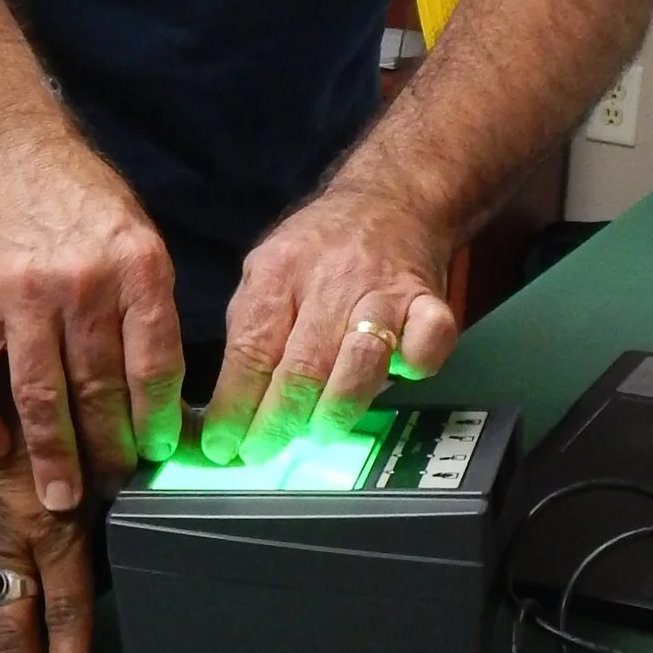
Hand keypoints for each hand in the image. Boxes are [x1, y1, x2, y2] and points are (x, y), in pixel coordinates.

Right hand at [0, 127, 185, 512]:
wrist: (3, 145)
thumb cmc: (79, 196)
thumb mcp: (138, 237)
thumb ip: (147, 307)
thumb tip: (163, 393)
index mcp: (139, 268)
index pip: (155, 367)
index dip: (157, 422)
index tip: (157, 455)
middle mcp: (85, 284)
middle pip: (100, 391)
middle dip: (108, 450)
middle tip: (111, 486)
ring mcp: (24, 295)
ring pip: (41, 397)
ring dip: (52, 456)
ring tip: (60, 497)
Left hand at [196, 172, 458, 464]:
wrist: (389, 201)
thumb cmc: (319, 250)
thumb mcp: (265, 270)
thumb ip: (250, 328)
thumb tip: (227, 403)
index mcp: (279, 273)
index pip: (251, 350)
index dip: (236, 406)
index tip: (224, 444)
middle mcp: (330, 281)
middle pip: (302, 365)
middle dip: (278, 421)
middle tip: (262, 451)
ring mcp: (383, 291)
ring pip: (360, 361)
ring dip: (336, 409)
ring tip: (317, 432)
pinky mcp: (428, 300)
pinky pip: (427, 342)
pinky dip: (414, 366)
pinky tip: (399, 377)